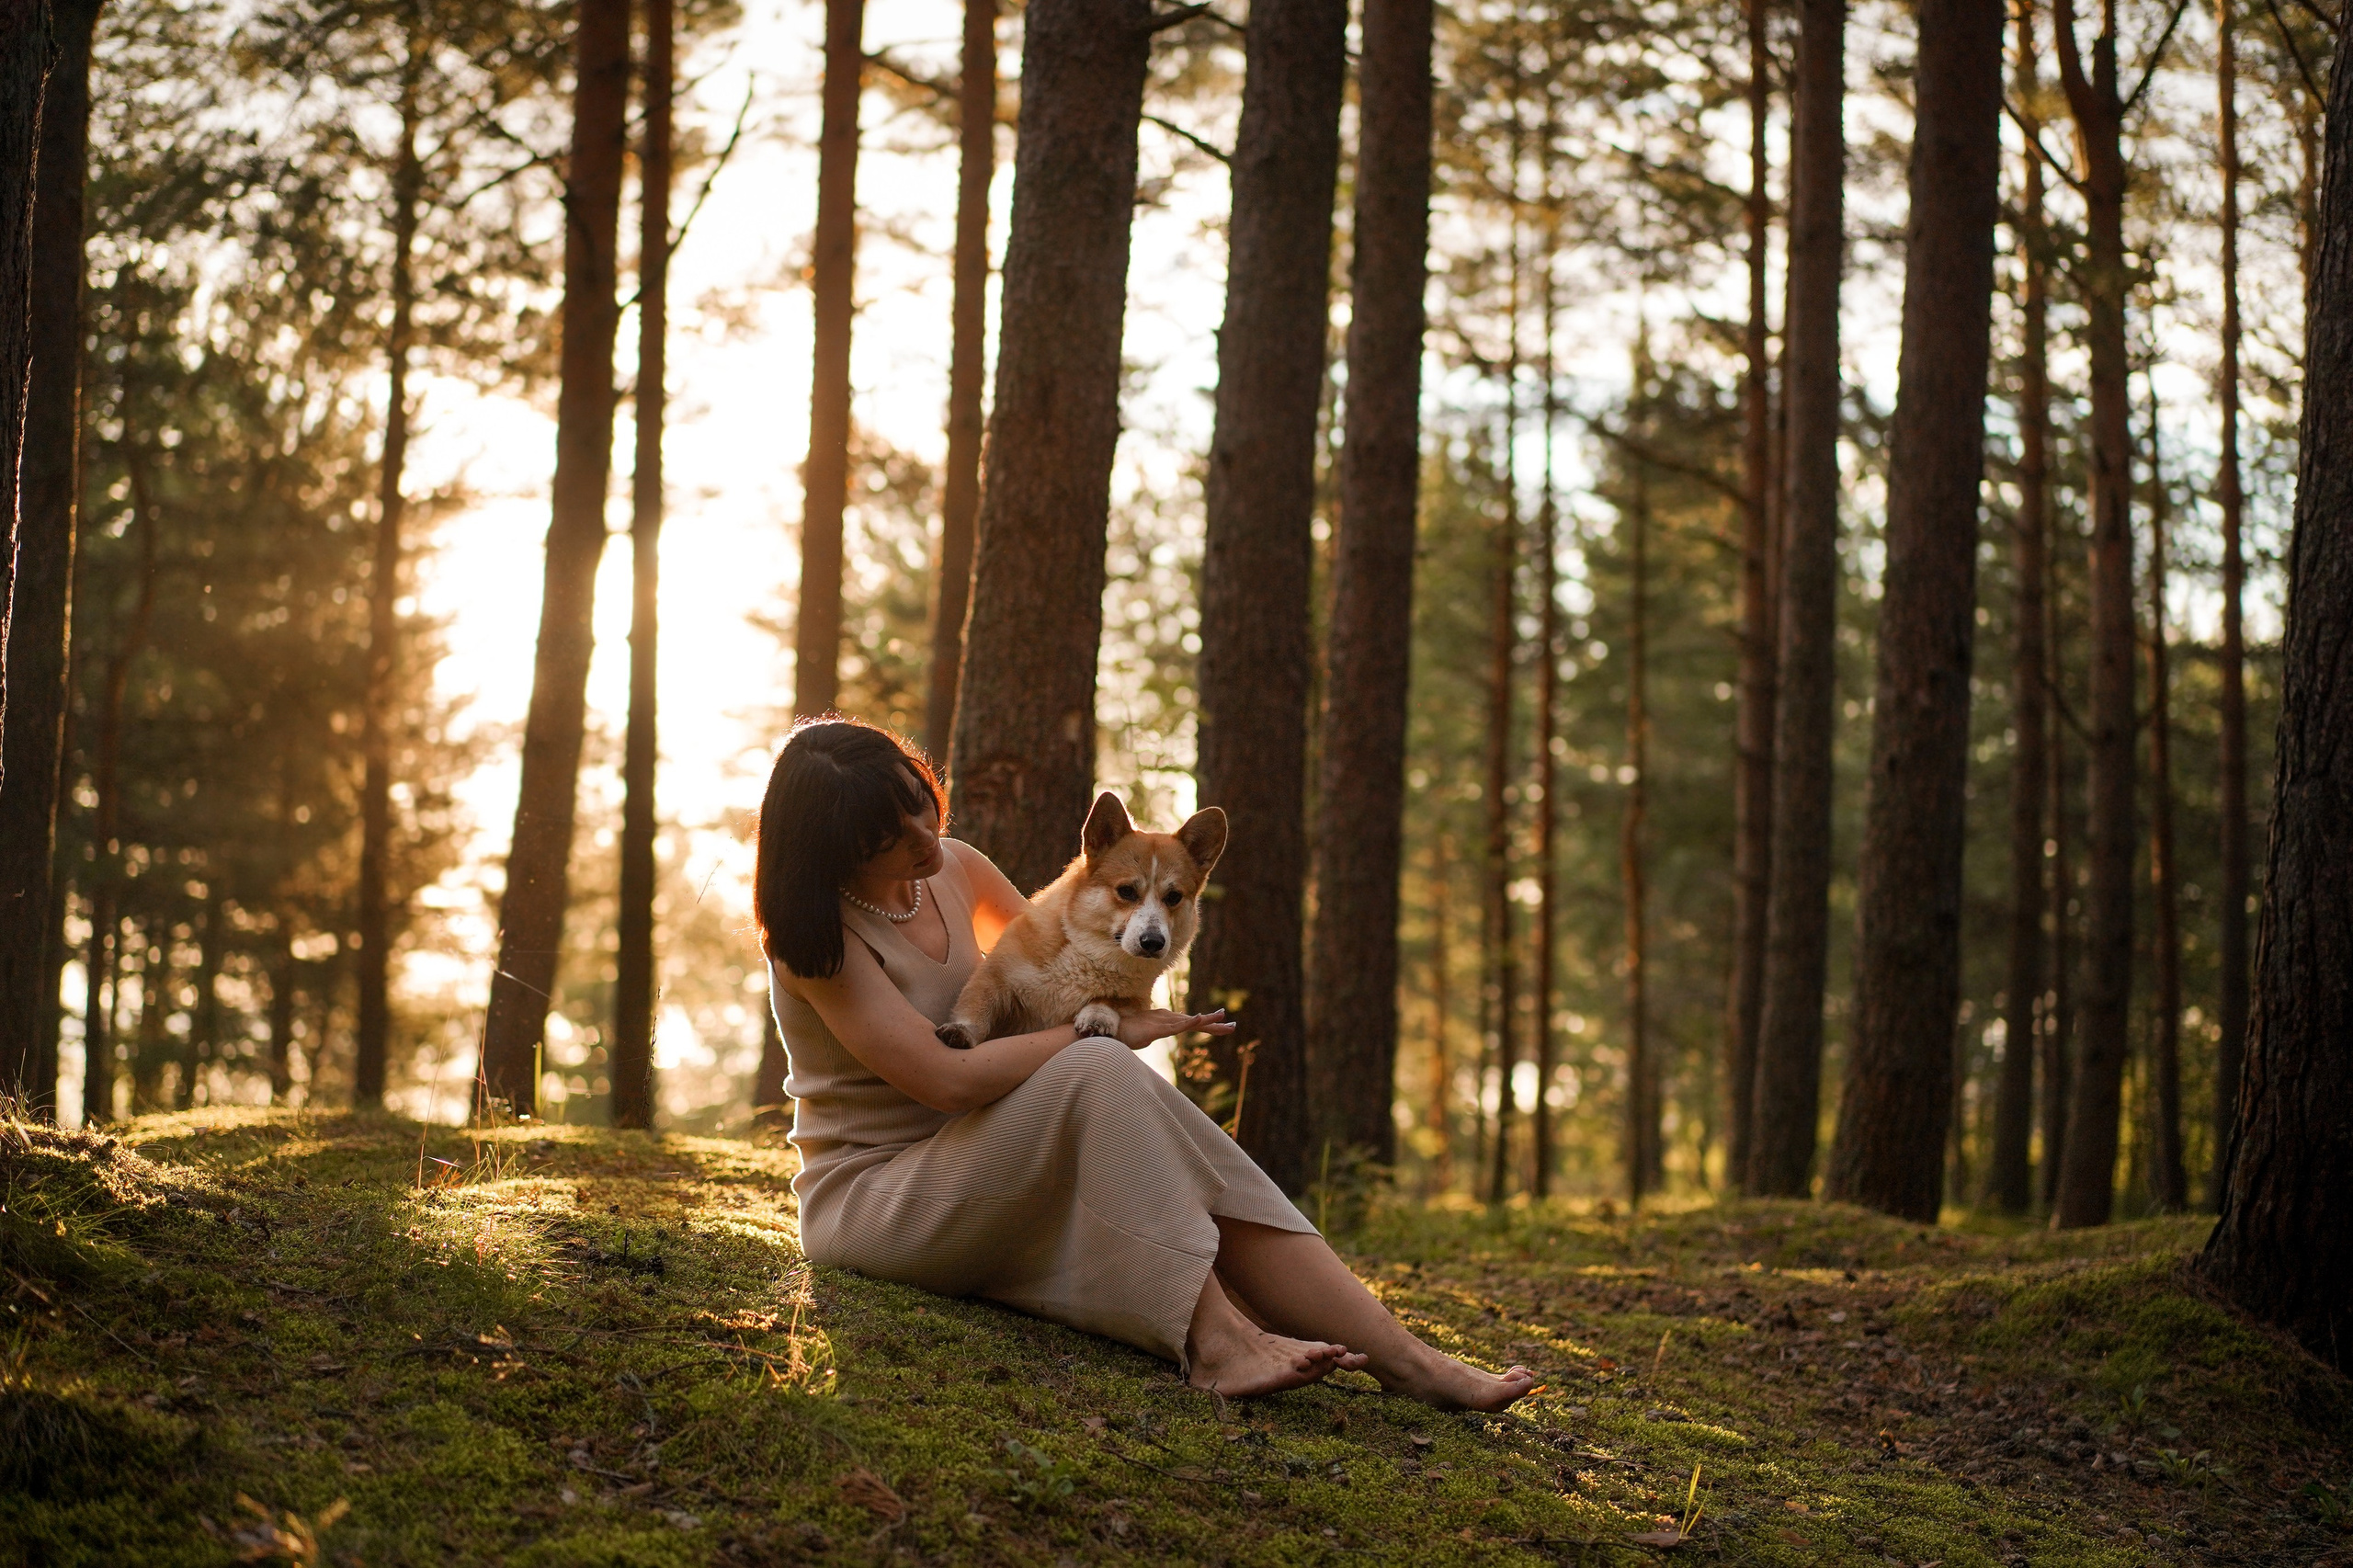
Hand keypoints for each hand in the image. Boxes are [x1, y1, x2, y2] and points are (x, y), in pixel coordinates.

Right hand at [1113, 1007, 1234, 1050]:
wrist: (1111, 1030)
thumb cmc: (1126, 1033)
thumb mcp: (1145, 1037)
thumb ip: (1152, 1035)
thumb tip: (1150, 1037)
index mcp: (1167, 1021)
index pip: (1191, 1023)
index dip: (1207, 1023)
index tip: (1223, 1023)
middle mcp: (1168, 1019)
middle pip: (1195, 1022)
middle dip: (1214, 1024)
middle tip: (1233, 1026)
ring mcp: (1164, 1023)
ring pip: (1190, 1022)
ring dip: (1207, 1021)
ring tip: (1224, 1019)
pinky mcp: (1158, 1029)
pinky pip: (1176, 1027)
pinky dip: (1189, 1022)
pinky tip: (1200, 1019)